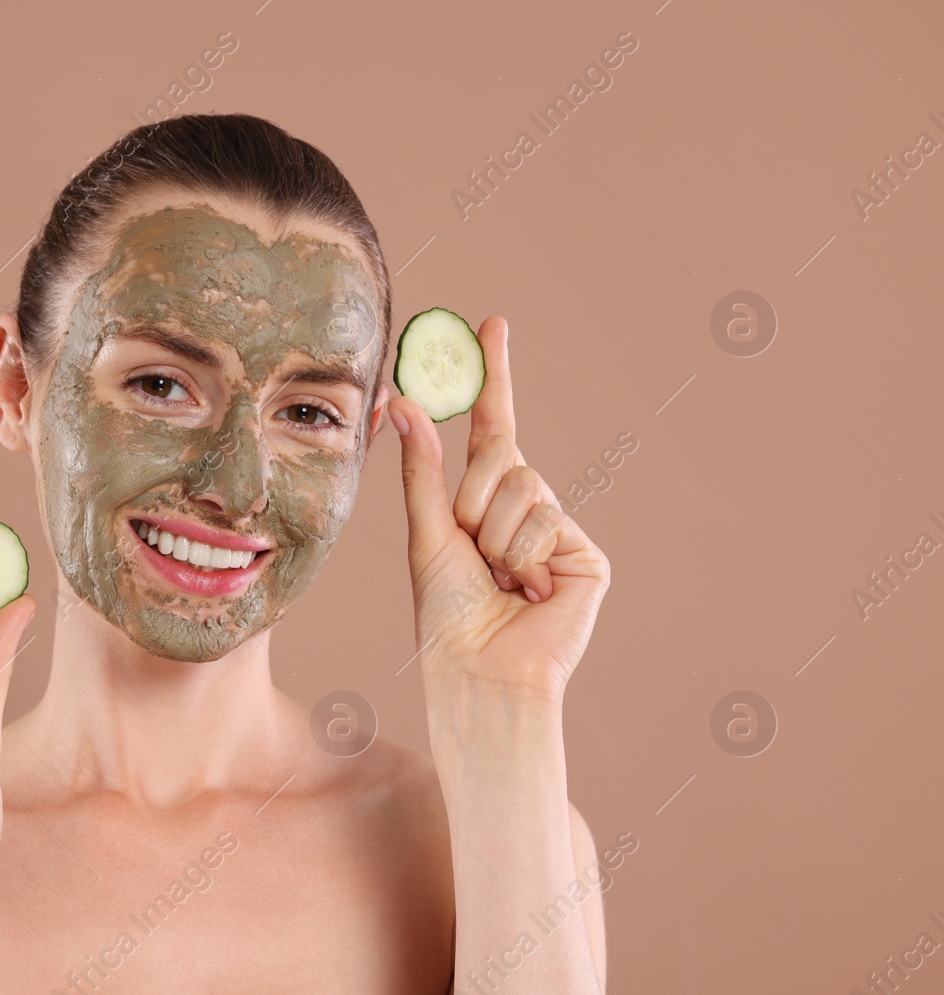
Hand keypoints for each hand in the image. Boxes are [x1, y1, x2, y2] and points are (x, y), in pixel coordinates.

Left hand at [388, 317, 609, 702]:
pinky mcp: (588, 557)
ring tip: (498, 580)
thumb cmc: (446, 614)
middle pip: (502, 456)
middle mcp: (527, 510)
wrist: (479, 670)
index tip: (492, 323)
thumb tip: (405, 400)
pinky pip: (547, 518)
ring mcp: (560, 531)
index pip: (493, 427)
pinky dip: (525, 556)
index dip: (494, 377)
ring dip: (495, 536)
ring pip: (524, 486)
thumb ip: (422, 468)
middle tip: (471, 548)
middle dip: (473, 499)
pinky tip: (529, 592)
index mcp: (486, 503)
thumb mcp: (427, 532)